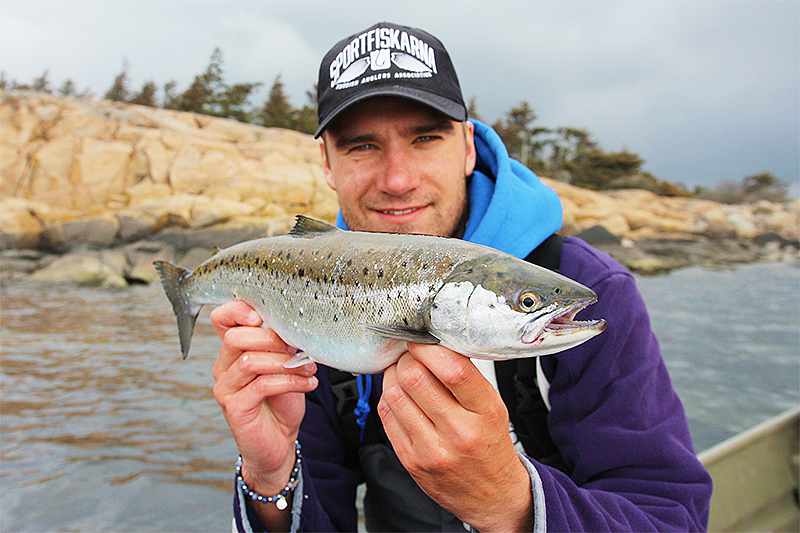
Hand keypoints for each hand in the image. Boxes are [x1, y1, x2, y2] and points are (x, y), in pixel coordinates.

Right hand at [210, 301, 317, 498]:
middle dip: (271, 338)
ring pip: (249, 360)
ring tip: (307, 367)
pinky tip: (307, 383)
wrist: (278, 443)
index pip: (222, 319)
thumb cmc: (281, 402)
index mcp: (233, 351)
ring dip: (284, 362)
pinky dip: (289, 381)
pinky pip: (261, 385)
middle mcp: (224, 366)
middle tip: (295, 347)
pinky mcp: (235, 407)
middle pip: (236, 337)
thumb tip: (296, 326)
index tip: (263, 316)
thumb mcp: (284, 366)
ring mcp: (226, 388)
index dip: (239, 310)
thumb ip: (282, 346)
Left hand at [378, 344, 532, 531]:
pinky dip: (389, 398)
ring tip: (404, 374)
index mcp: (485, 412)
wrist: (492, 497)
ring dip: (394, 376)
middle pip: (415, 377)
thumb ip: (466, 377)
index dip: (429, 348)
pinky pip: (386, 416)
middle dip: (408, 359)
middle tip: (412, 357)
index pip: (453, 369)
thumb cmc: (490, 446)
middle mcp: (459, 432)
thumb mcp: (493, 407)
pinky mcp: (410, 461)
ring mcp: (431, 449)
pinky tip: (401, 397)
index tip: (422, 340)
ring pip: (394, 394)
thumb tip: (434, 344)